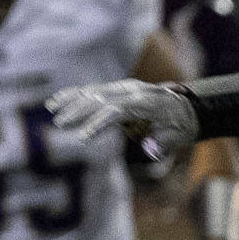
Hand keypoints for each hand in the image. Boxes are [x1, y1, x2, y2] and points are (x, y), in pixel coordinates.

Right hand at [47, 79, 197, 152]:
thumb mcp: (177, 139)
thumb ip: (163, 145)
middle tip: (60, 124)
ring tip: (52, 110)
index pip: (117, 111)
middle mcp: (132, 91)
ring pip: (93, 91)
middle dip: (79, 111)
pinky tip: (56, 101)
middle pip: (101, 98)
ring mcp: (123, 88)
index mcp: (146, 103)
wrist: (186, 108)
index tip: (83, 138)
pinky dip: (74, 95)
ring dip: (72, 101)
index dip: (98, 123)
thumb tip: (152, 151)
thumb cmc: (179, 128)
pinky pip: (93, 90)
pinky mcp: (117, 90)